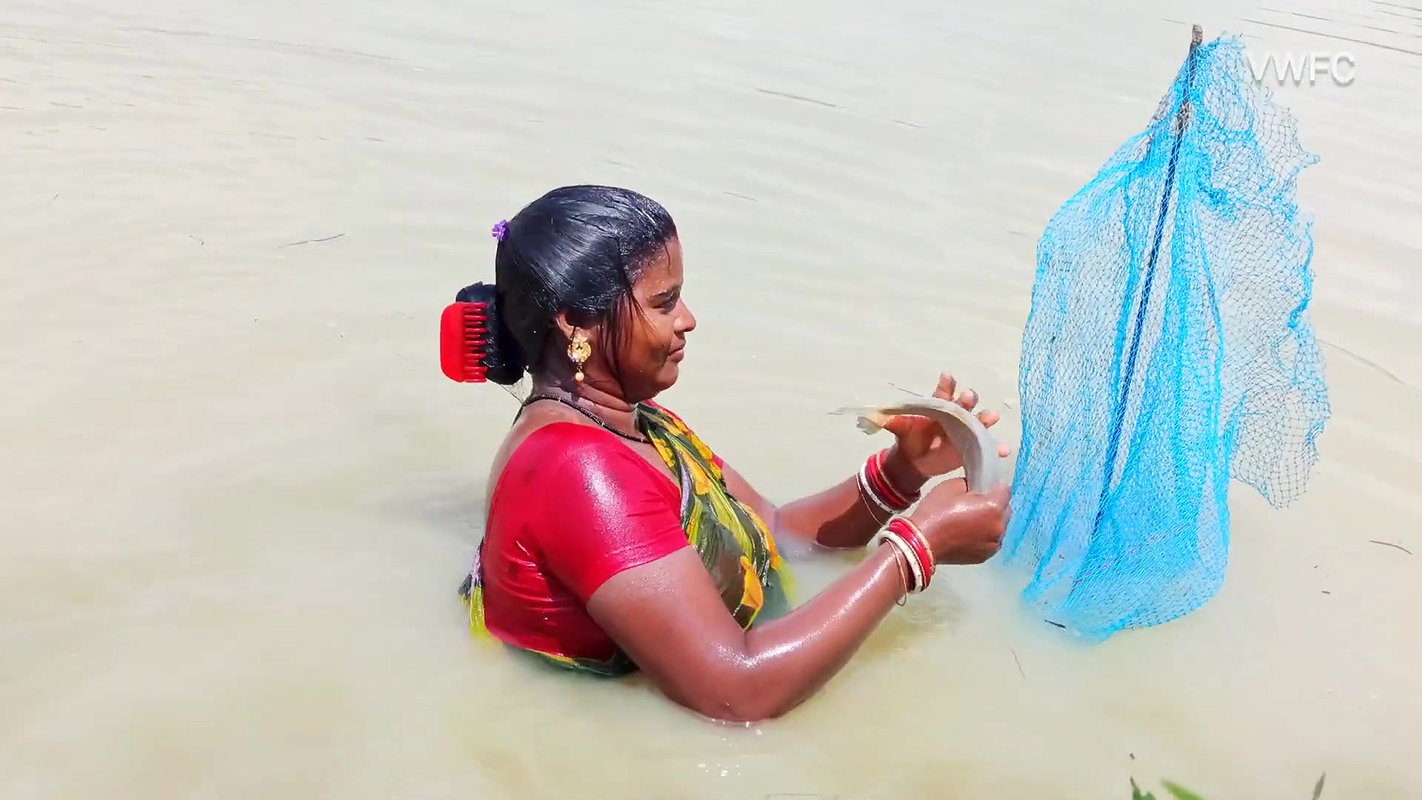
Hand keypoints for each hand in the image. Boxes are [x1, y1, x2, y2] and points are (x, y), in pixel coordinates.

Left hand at [881, 372, 1011, 481]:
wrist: (915, 461)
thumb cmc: (910, 438)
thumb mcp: (901, 429)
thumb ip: (894, 421)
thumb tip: (878, 415)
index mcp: (939, 406)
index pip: (943, 392)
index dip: (946, 384)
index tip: (947, 377)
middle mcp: (956, 415)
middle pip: (965, 403)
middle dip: (968, 399)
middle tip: (969, 396)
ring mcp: (967, 430)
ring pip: (980, 422)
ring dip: (986, 418)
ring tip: (992, 416)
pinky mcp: (973, 448)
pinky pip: (988, 447)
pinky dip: (996, 447)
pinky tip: (1003, 449)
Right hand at [906, 478, 1010, 564]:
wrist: (922, 543)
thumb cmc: (936, 512)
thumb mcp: (952, 486)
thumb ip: (972, 483)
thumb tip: (978, 487)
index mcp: (993, 507)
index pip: (1005, 490)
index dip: (994, 486)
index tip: (982, 487)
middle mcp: (999, 527)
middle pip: (1006, 509)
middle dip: (995, 504)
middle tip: (975, 503)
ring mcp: (994, 544)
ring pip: (999, 526)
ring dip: (991, 521)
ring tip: (970, 520)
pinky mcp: (986, 556)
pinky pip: (992, 540)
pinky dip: (985, 535)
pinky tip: (968, 533)